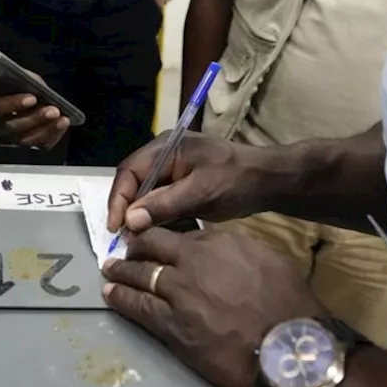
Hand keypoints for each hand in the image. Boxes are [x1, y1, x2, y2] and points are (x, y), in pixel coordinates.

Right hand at [0, 80, 69, 148]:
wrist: (1, 99)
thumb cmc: (9, 86)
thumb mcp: (14, 78)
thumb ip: (26, 82)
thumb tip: (43, 91)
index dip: (13, 104)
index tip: (32, 98)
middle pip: (13, 127)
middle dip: (35, 119)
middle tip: (53, 110)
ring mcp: (10, 137)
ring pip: (26, 140)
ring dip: (47, 130)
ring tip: (62, 119)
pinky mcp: (25, 142)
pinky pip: (39, 145)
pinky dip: (53, 137)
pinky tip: (62, 124)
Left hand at [102, 228, 325, 386]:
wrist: (291, 349)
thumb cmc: (291, 307)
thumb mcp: (270, 261)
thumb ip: (239, 250)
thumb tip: (221, 250)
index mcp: (222, 241)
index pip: (183, 232)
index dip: (167, 235)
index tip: (160, 239)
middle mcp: (195, 260)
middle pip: (154, 244)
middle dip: (138, 245)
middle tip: (128, 249)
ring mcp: (179, 291)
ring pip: (140, 272)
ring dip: (122, 269)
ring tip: (111, 267)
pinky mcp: (172, 324)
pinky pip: (137, 305)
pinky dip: (120, 297)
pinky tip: (110, 292)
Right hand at [106, 135, 272, 233]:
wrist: (271, 181)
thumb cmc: (237, 181)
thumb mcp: (200, 193)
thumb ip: (164, 205)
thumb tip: (130, 219)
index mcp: (166, 148)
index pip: (129, 171)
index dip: (119, 199)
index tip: (116, 226)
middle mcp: (165, 154)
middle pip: (134, 181)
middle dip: (128, 208)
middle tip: (124, 236)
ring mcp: (175, 168)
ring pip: (147, 192)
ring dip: (142, 214)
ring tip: (137, 239)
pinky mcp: (184, 182)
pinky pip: (161, 198)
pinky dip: (157, 215)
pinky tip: (157, 232)